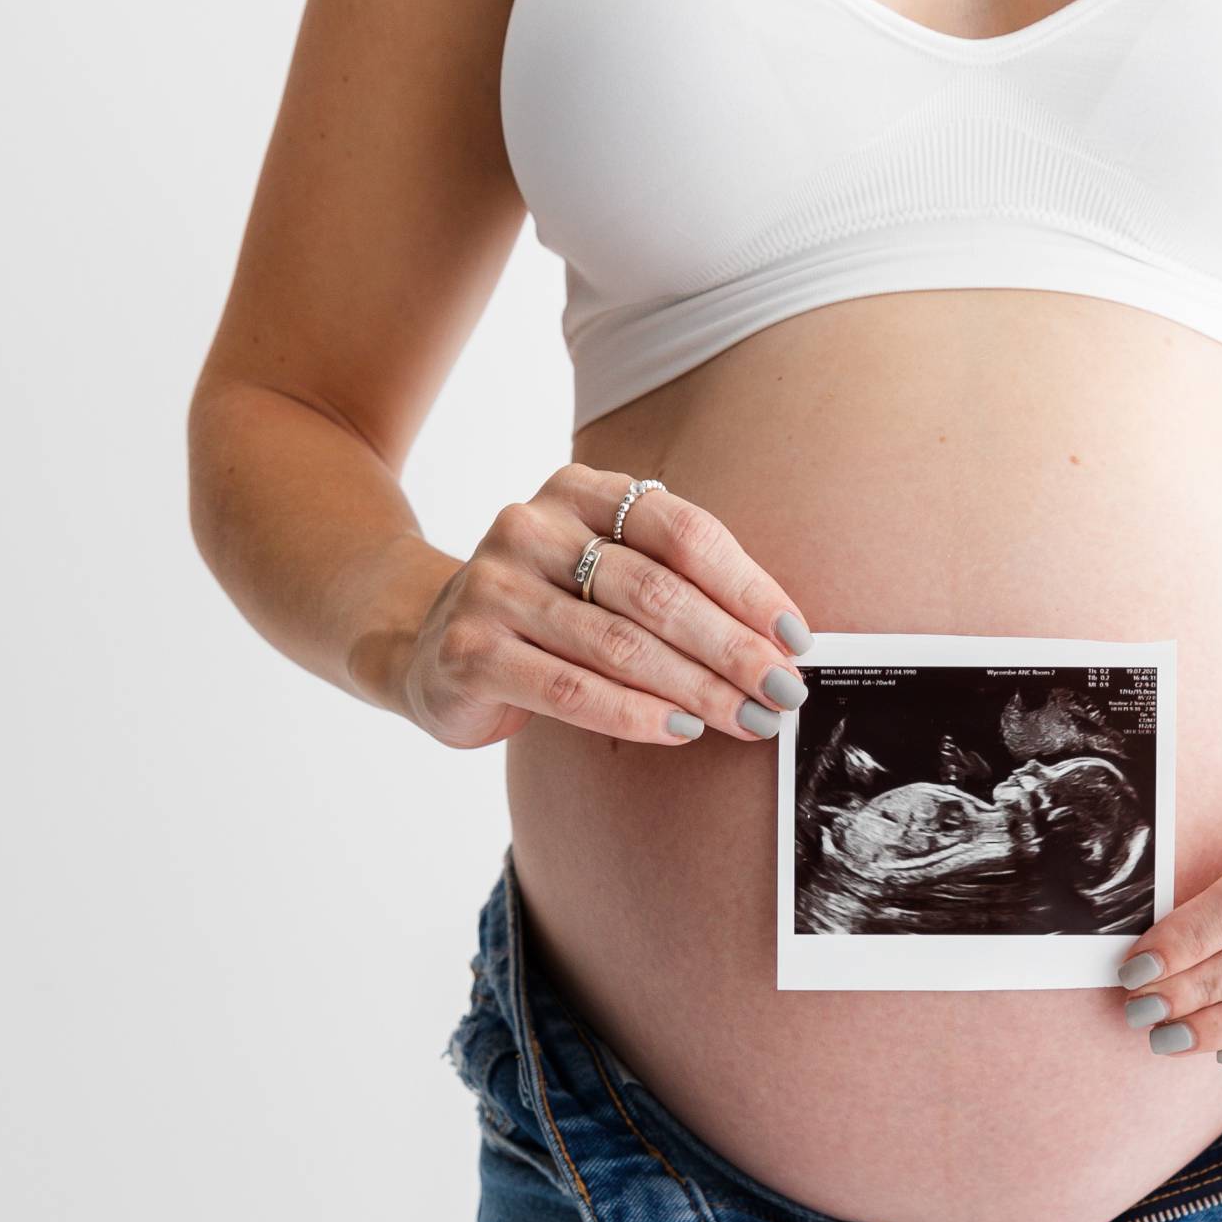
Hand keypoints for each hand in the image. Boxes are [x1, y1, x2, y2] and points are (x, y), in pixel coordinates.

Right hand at [397, 464, 812, 750]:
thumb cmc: (547, 611)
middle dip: (733, 649)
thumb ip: (678, 588)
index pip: (684, 532)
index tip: (795, 637)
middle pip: (658, 592)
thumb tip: (777, 643)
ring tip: (747, 719)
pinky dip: (636, 714)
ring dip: (697, 689)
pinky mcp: (471, 650)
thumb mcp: (606, 574)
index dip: (748, 586)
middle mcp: (533, 527)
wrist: (426, 642)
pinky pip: (573, 689)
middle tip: (783, 690)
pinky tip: (681, 731)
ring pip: (620, 646)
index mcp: (581, 491)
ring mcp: (495, 586)